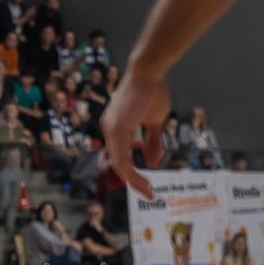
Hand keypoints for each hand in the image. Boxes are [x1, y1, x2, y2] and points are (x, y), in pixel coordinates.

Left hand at [100, 67, 170, 199]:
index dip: (133, 173)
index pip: (121, 157)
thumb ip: (151, 142)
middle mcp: (109, 129)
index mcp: (116, 128)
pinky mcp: (116, 127)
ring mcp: (110, 128)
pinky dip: (130, 171)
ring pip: (118, 163)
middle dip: (133, 181)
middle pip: (118, 163)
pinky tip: (141, 179)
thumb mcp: (154, 122)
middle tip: (148, 193)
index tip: (147, 185)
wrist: (149, 71)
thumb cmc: (152, 90)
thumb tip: (153, 163)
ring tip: (147, 191)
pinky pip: (121, 156)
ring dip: (132, 179)